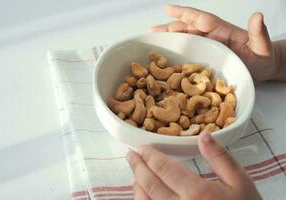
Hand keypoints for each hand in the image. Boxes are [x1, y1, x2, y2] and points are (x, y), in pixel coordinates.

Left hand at [126, 131, 261, 199]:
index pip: (164, 169)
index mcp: (196, 193)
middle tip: (130, 155)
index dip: (150, 156)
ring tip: (135, 173)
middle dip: (138, 167)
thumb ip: (221, 158)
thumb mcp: (240, 182)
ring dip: (137, 185)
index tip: (142, 147)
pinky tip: (143, 194)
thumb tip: (204, 135)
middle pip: (149, 184)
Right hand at [149, 5, 279, 83]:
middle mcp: (211, 38)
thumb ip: (259, 33)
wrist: (262, 70)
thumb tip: (258, 16)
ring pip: (185, 42)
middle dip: (169, 29)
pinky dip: (176, 56)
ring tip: (152, 43)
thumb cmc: (262, 57)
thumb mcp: (262, 45)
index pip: (200, 19)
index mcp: (221, 31)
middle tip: (151, 32)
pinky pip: (188, 56)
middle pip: (187, 30)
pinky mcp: (205, 60)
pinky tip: (165, 61)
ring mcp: (207, 49)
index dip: (184, 13)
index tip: (167, 8)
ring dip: (169, 41)